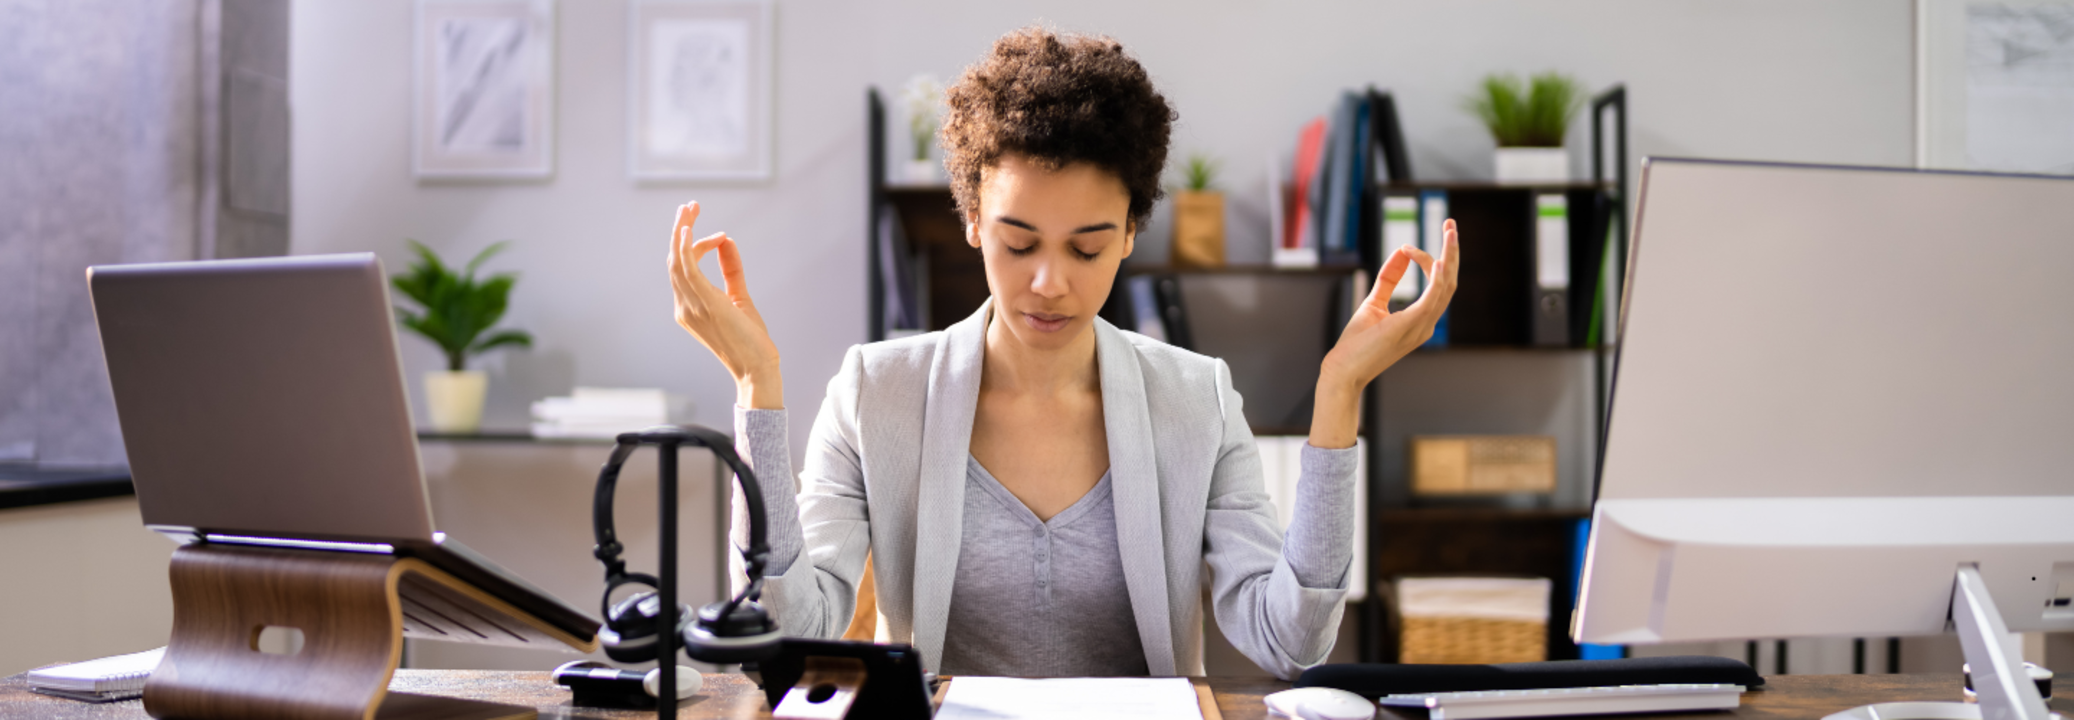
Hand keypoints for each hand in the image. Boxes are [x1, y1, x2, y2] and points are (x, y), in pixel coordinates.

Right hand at [666, 202, 783, 408]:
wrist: (757, 367)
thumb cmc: (749, 338)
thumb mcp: (739, 296)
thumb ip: (731, 270)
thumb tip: (727, 242)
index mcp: (687, 307)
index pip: (683, 267)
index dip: (698, 246)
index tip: (721, 235)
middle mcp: (683, 307)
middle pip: (674, 260)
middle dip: (681, 230)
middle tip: (690, 205)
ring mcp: (690, 306)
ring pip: (677, 261)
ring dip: (682, 232)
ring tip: (689, 208)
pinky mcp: (704, 303)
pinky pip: (688, 271)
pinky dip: (686, 248)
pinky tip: (689, 229)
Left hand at [1309, 218, 1459, 447]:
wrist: (1342, 371)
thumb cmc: (1357, 344)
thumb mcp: (1374, 303)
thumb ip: (1388, 279)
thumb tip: (1400, 253)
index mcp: (1420, 320)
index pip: (1436, 284)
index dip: (1426, 260)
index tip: (1405, 248)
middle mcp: (1427, 323)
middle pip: (1449, 282)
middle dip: (1452, 251)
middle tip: (1451, 224)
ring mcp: (1421, 326)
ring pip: (1446, 286)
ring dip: (1448, 256)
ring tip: (1450, 231)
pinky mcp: (1409, 326)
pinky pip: (1431, 299)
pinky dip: (1436, 278)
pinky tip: (1437, 260)